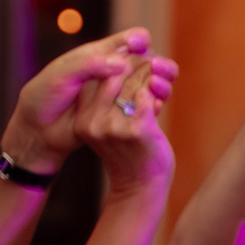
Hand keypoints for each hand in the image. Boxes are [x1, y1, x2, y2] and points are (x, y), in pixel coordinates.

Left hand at [1, 26, 164, 176]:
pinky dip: (153, 104)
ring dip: (159, 83)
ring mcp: (117, 93)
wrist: (39, 131)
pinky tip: (158, 105)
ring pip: (147, 83)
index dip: (137, 39)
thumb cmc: (44, 97)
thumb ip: (90, 64)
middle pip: (144, 62)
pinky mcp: (120, 114)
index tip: (143, 43)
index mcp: (98, 56)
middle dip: (157, 63)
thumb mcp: (62, 76)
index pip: (125, 41)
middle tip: (162, 69)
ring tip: (162, 87)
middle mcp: (111, 72)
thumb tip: (123, 62)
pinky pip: (142, 106)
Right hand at [75, 57, 175, 193]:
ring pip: (134, 85)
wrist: (141, 188)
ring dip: (151, 77)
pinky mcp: (136, 130)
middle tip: (153, 61)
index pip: (96, 78)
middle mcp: (93, 122)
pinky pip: (148, 96)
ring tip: (161, 75)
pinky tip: (161, 96)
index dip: (117, 63)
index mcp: (83, 119)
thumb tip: (125, 64)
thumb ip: (109, 100)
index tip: (134, 56)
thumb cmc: (129, 153)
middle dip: (138, 66)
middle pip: (115, 77)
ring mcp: (113, 126)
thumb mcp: (108, 127)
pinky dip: (158, 93)